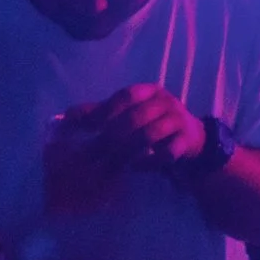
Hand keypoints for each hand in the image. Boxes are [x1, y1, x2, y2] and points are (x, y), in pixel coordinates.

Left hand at [70, 84, 205, 172]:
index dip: (106, 110)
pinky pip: (167, 152)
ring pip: (150, 134)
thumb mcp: (129, 112)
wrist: (191, 137)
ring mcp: (179, 120)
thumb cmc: (152, 123)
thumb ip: (101, 112)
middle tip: (93, 154)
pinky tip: (136, 168)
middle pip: (136, 117)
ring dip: (129, 151)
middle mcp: (166, 101)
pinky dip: (149, 162)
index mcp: (149, 91)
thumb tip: (68, 116)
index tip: (88, 128)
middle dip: (112, 137)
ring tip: (112, 163)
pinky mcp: (187, 141)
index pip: (126, 96)